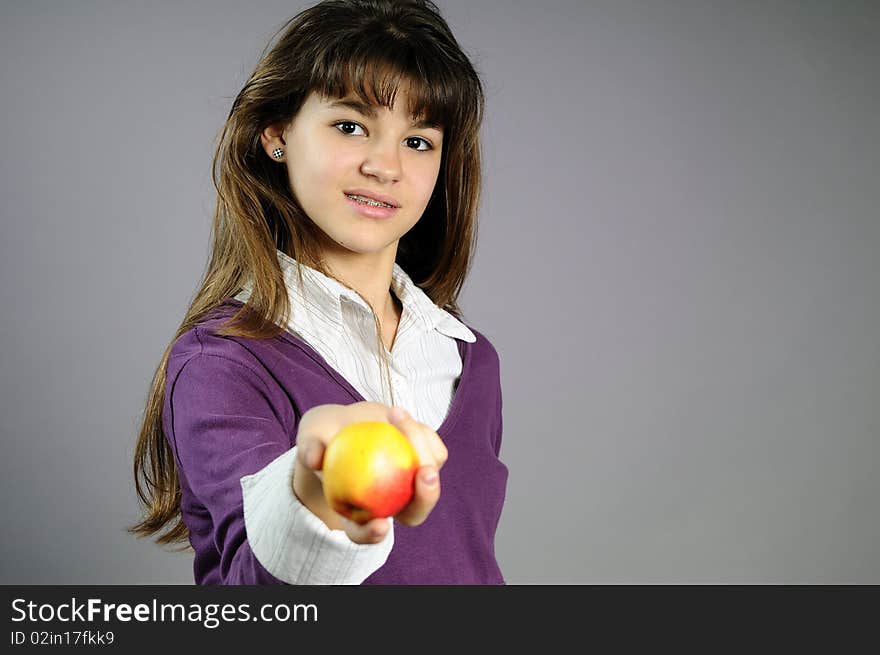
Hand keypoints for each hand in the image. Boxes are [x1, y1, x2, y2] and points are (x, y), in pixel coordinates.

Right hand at [292, 402, 447, 544]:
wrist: (346, 424)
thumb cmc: (323, 435)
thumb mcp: (310, 436)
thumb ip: (309, 447)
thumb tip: (313, 458)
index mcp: (357, 514)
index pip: (363, 532)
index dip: (371, 534)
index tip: (379, 525)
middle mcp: (389, 504)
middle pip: (413, 514)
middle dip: (424, 499)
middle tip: (424, 473)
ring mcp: (410, 484)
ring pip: (429, 479)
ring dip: (422, 450)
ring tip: (395, 416)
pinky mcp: (424, 460)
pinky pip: (432, 450)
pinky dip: (420, 434)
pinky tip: (399, 414)